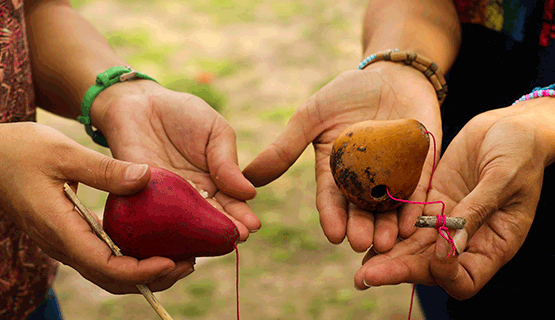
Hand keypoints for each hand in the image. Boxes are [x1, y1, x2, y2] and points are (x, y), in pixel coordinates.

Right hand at [0, 122, 193, 293]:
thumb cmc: (20, 151)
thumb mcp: (64, 153)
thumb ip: (104, 170)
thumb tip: (146, 177)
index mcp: (61, 230)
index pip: (105, 266)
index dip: (141, 271)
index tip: (172, 261)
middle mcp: (64, 244)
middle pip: (112, 279)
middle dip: (152, 278)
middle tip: (188, 264)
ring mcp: (66, 242)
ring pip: (109, 273)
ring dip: (145, 272)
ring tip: (180, 259)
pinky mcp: (70, 235)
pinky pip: (104, 257)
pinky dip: (132, 258)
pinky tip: (154, 243)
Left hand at [91, 80, 260, 239]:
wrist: (139, 103)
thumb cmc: (183, 114)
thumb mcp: (215, 131)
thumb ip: (228, 160)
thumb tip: (249, 192)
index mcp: (215, 182)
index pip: (231, 204)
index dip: (241, 215)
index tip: (252, 225)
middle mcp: (192, 196)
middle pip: (210, 218)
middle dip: (224, 229)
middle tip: (238, 238)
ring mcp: (166, 198)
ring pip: (185, 221)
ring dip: (199, 233)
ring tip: (214, 241)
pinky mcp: (138, 196)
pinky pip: (153, 214)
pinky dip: (164, 226)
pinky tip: (177, 238)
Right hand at [243, 62, 441, 252]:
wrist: (391, 73)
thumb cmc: (348, 92)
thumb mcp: (311, 116)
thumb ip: (284, 147)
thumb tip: (247, 176)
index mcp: (334, 170)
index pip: (331, 198)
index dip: (332, 216)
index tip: (334, 233)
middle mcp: (363, 179)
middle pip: (360, 209)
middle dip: (360, 228)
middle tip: (360, 243)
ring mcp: (393, 174)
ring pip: (388, 207)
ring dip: (387, 227)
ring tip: (386, 241)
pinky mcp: (421, 166)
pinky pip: (418, 190)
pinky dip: (413, 207)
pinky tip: (411, 223)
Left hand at [354, 98, 553, 298]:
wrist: (509, 125)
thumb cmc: (520, 150)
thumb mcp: (503, 178)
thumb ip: (478, 210)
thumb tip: (451, 245)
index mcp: (494, 243)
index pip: (466, 277)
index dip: (447, 274)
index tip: (433, 257)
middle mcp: (465, 238)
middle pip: (429, 266)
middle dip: (400, 271)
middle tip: (368, 276)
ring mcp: (445, 220)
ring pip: (412, 247)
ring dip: (387, 256)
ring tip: (359, 267)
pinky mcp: (430, 200)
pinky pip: (405, 219)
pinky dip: (386, 228)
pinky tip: (365, 230)